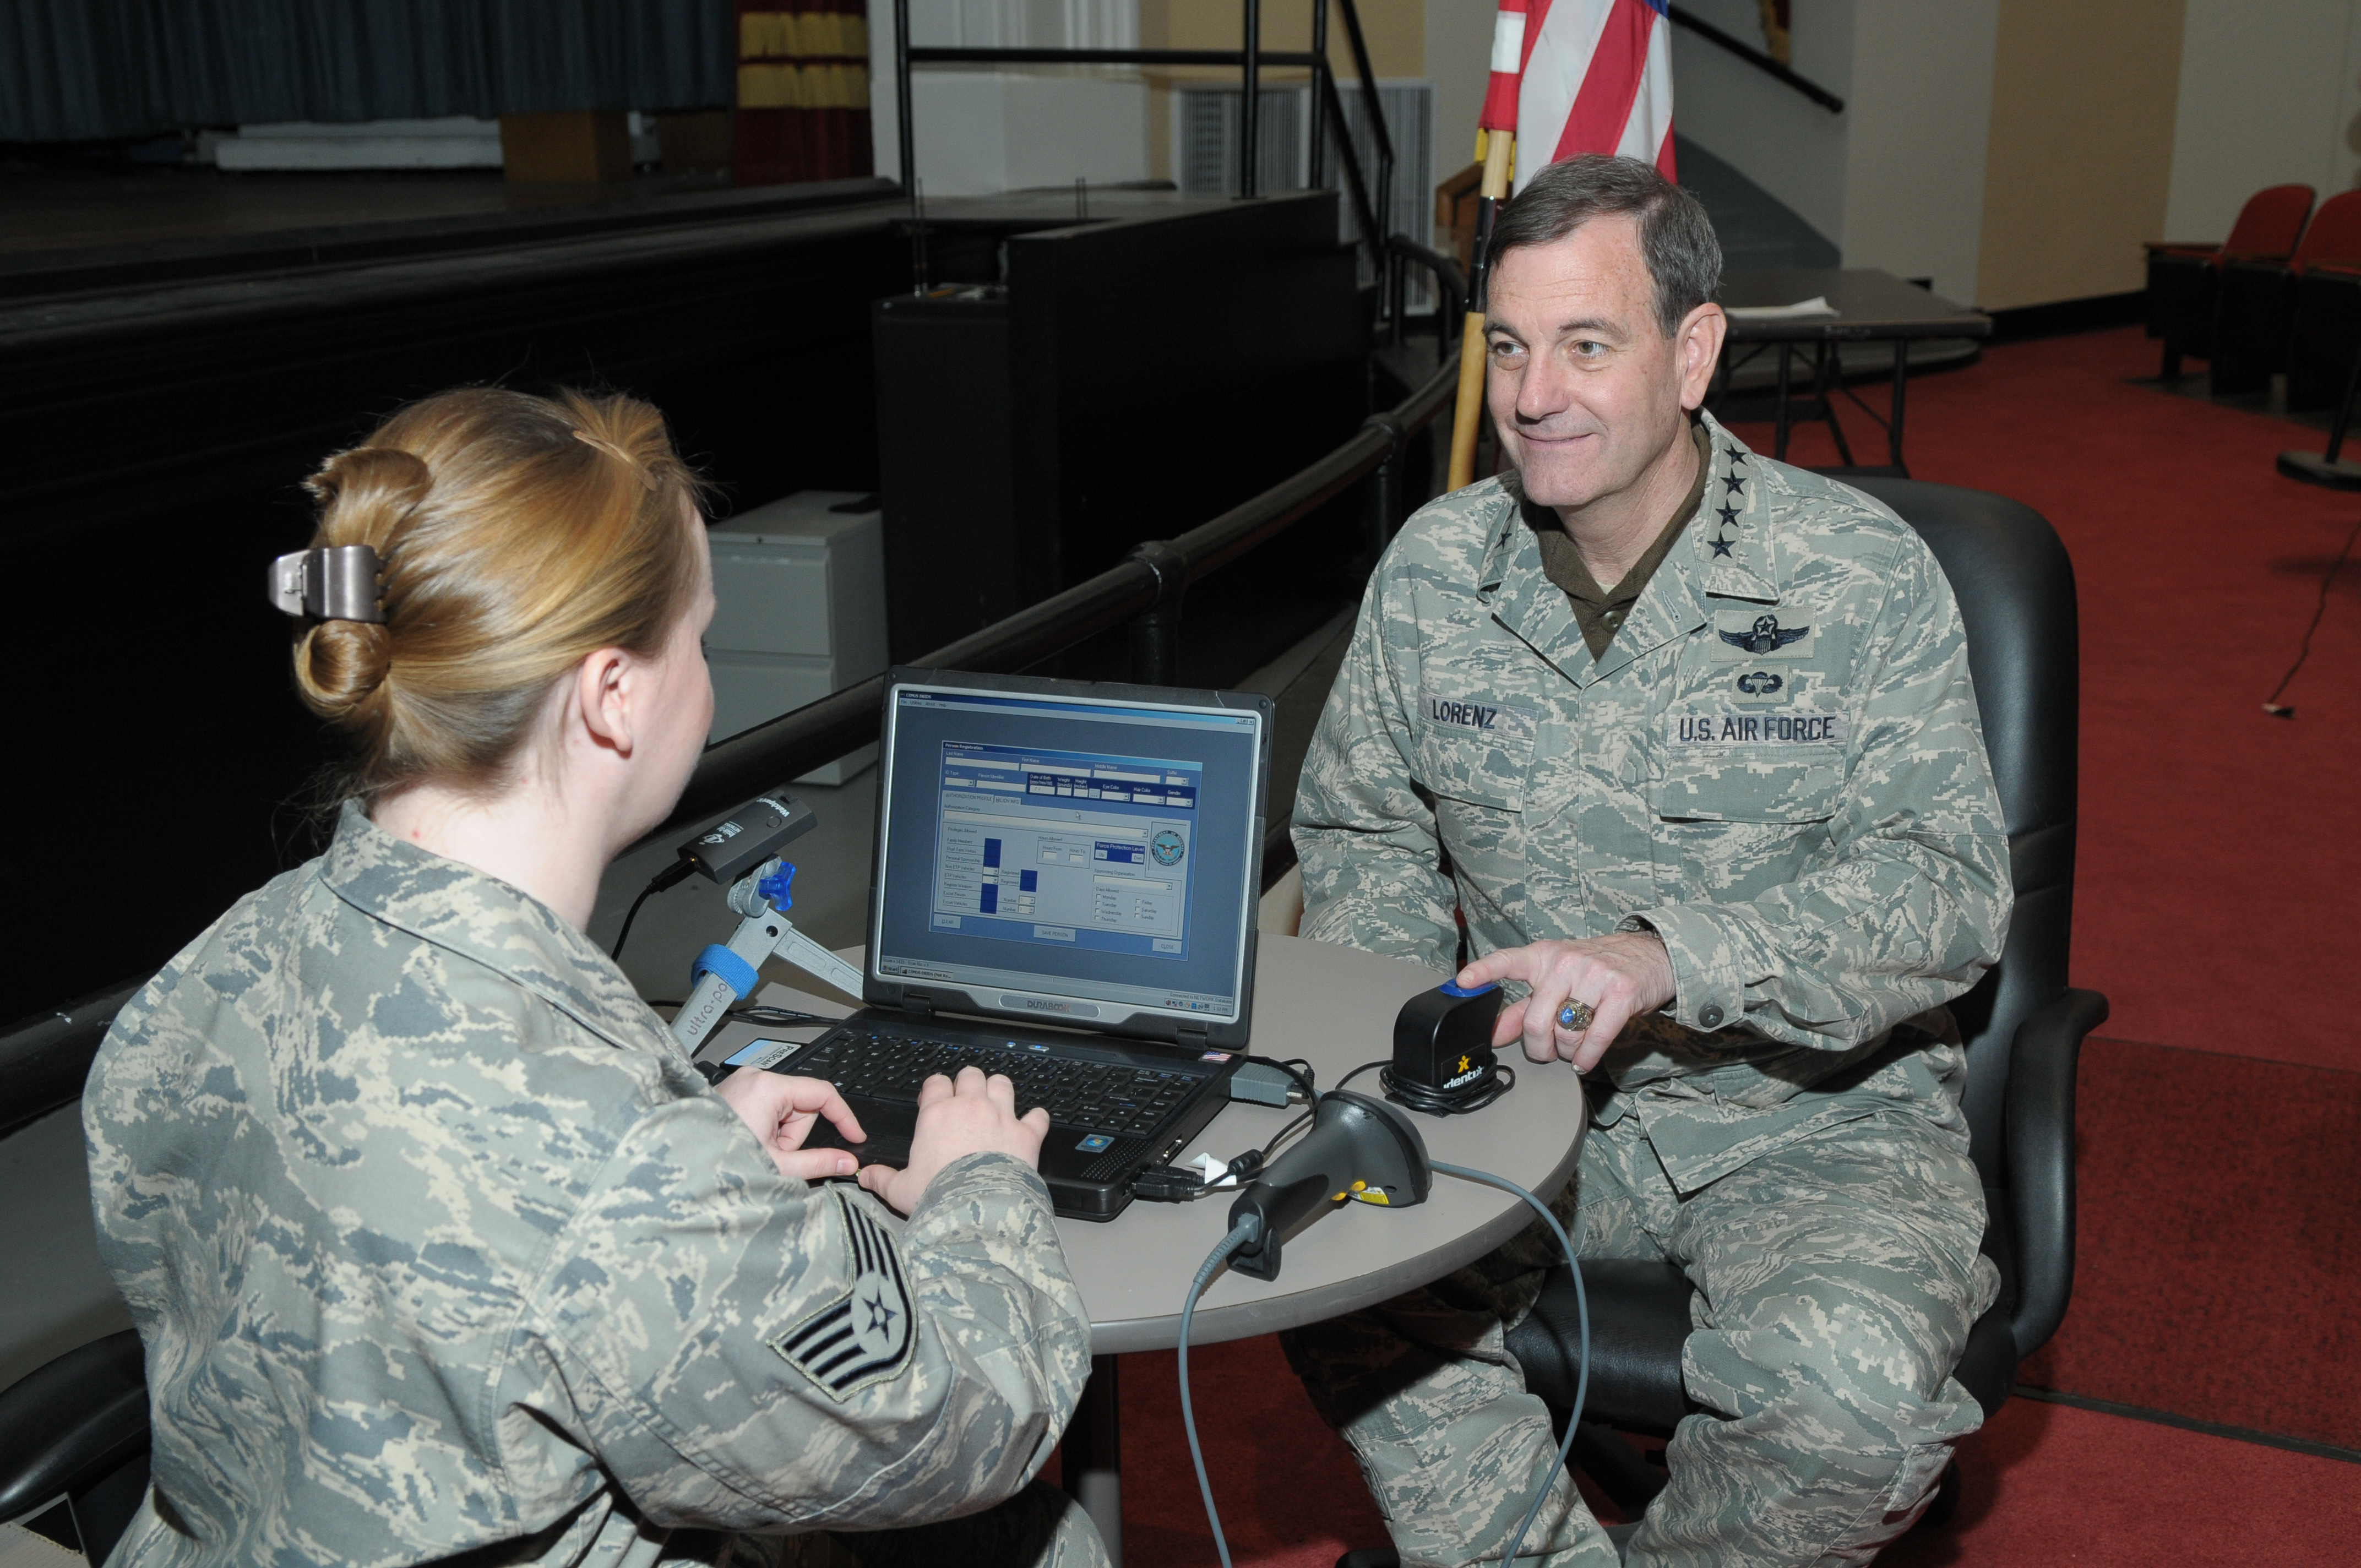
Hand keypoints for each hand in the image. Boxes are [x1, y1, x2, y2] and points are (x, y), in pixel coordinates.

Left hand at [717, 1071, 866, 1181]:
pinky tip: (747, 1145)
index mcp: (768, 1088)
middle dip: (792, 1135)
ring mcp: (742, 1084)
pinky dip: (764, 1131)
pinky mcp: (733, 1094)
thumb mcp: (777, 1165)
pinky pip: (765, 1110)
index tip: (855, 1137)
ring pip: (783, 1111)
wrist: (675, 1166)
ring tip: (754, 1152)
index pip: (822, 1094)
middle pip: (800, 1106)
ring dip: (777, 1136)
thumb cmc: (717, 1162)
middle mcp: (754, 1078)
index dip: (843, 1117)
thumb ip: (818, 1162)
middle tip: (772, 1155)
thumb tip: (847, 1162)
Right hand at [859, 1065, 1050, 1215]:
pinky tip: (1032, 1125)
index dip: (936, 1089)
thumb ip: (882, 1179)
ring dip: (1000, 1090)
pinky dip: (1036, 1119)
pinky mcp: (1026, 1133)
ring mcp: (1000, 1117)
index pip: (936, 1083)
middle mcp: (970, 1108)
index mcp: (937, 1115)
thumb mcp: (901, 1190)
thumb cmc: (938, 1198)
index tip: (936, 1100)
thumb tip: (865, 1176)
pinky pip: (1038, 1115)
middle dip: (969, 1083)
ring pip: (1002, 1083)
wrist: (976, 1211)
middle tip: (967, 1098)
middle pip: (971, 1075)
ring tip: (997, 1102)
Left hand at [1456, 932, 1677, 1072]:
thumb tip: (1495, 1032)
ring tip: (1572, 1049)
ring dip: (1566, 1053)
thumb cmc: (1597, 970)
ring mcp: (1595, 975)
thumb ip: (1523, 1006)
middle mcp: (1566, 963)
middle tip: (1546, 1052)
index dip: (1483, 972)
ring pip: (1564, 1033)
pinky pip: (1595, 1039)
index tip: (1462, 982)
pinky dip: (1587, 1057)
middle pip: (1535, 1021)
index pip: (1507, 961)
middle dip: (1538, 1048)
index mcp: (1544, 956)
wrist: (1651, 956)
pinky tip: (1584, 1060)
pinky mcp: (1621, 993)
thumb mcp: (1556, 980)